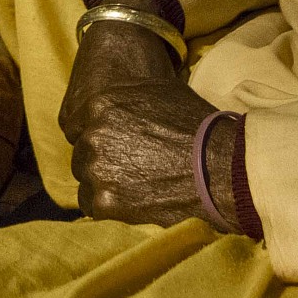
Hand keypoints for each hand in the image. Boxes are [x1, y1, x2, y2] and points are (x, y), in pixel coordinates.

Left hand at [60, 0, 229, 227]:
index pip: (77, 124)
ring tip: (135, 183)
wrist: (219, 165)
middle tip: (131, 165)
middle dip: (102, 158)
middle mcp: (92, 135)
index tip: (116, 143)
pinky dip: (109, 205)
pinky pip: (91, 204)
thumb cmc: (194, 125)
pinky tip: (133, 200)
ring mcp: (97, 169)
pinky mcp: (105, 201)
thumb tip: (115, 99)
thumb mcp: (157, 92)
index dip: (97, 134)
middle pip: (83, 151)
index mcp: (100, 104)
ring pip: (86, 177)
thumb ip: (124, 98)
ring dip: (104, 181)